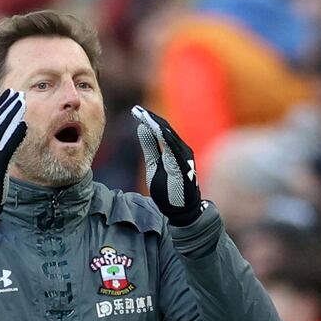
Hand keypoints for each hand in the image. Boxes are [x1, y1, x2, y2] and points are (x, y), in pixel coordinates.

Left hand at [131, 105, 202, 225]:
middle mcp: (182, 150)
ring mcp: (184, 158)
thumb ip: (150, 146)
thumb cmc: (169, 188)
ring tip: (144, 116)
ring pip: (170, 137)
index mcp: (174, 149)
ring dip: (157, 125)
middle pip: (165, 129)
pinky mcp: (184, 167)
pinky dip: (165, 138)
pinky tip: (156, 130)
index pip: (161, 130)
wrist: (181, 210)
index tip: (135, 111)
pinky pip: (174, 149)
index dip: (149, 120)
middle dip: (151, 119)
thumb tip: (142, 127)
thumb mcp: (154, 164)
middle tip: (136, 110)